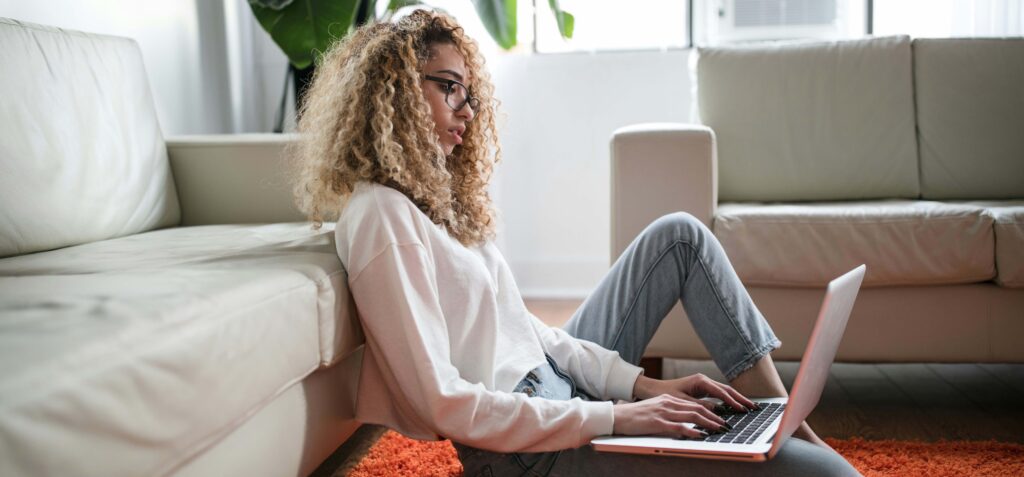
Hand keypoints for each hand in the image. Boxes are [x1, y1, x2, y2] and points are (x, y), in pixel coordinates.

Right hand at [612, 394, 729, 437]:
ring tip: (719, 429)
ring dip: (708, 423)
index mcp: (668, 399)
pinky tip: (700, 435)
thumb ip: (670, 413)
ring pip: (691, 416)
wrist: (617, 416)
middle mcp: (668, 403)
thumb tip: (686, 421)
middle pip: (697, 408)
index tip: (721, 418)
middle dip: (714, 417)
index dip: (710, 411)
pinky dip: (692, 431)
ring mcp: (663, 412)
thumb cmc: (635, 416)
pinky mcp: (657, 422)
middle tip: (726, 425)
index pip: (694, 404)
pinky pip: (678, 426)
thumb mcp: (655, 410)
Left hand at [632, 373, 757, 412]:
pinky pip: (719, 395)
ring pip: (725, 392)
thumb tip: (717, 411)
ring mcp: (704, 384)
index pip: (721, 392)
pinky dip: (729, 401)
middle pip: (727, 390)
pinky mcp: (703, 389)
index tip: (743, 410)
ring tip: (750, 408)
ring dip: (737, 399)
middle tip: (754, 408)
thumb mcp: (682, 402)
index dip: (733, 402)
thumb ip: (699, 406)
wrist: (654, 389)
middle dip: (741, 399)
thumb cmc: (666, 394)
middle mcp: (704, 380)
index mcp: (700, 381)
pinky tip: (736, 407)